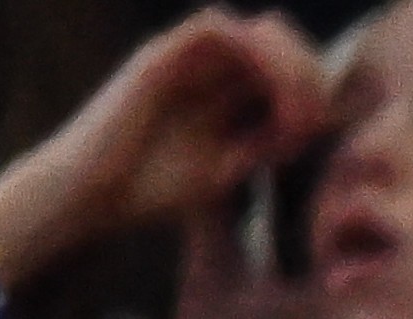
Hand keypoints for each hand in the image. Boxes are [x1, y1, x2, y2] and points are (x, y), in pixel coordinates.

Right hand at [0, 9, 332, 283]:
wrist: (91, 194)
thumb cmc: (151, 192)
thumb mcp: (226, 171)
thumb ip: (264, 144)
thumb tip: (316, 124)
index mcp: (225, 91)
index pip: (288, 65)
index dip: (317, 88)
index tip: (321, 131)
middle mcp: (208, 67)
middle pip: (280, 40)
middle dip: (312, 75)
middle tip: (316, 121)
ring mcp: (184, 58)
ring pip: (257, 29)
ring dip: (290, 66)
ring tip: (298, 116)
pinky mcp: (159, 56)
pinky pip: (215, 29)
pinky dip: (254, 55)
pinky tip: (268, 101)